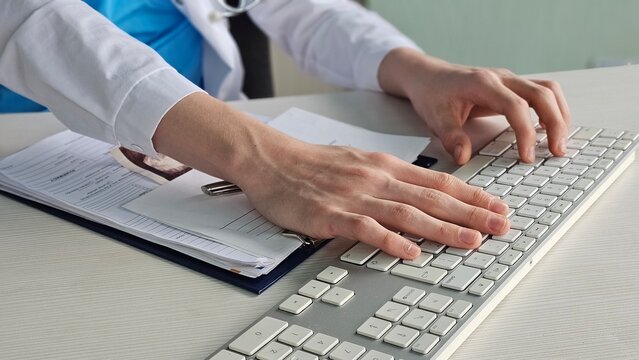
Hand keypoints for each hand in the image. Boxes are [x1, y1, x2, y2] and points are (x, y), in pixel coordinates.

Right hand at [236, 141, 509, 258]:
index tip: (496, 206)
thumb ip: (388, 177)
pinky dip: (392, 240)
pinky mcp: (333, 215)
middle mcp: (376, 178)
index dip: (470, 195)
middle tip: (501, 225)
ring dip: (444, 229)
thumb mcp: (358, 160)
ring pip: (408, 213)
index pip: (436, 181)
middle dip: (471, 213)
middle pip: (431, 198)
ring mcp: (356, 196)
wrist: (272, 159)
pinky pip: (367, 229)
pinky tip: (412, 252)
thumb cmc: (313, 163)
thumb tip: (417, 192)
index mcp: (384, 165)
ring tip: (473, 241)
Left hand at [379, 48, 570, 163]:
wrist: (428, 76)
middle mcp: (501, 78)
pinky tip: (550, 130)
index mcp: (482, 84)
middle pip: (542, 94)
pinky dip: (552, 110)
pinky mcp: (512, 86)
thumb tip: (463, 157)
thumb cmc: (432, 94)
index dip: (525, 132)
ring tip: (559, 143)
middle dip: (555, 124)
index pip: (515, 106)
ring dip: (559, 115)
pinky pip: (542, 93)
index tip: (527, 157)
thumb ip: (450, 136)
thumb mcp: (434, 117)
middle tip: (557, 152)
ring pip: (548, 90)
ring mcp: (509, 80)